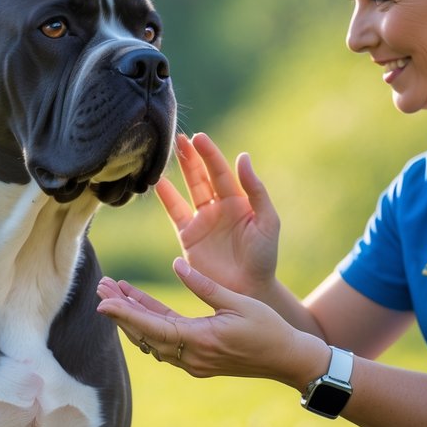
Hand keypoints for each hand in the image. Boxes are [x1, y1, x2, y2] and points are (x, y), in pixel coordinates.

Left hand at [96, 260, 321, 385]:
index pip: (154, 327)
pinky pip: (166, 342)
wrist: (289, 360)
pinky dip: (150, 324)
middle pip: (146, 334)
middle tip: (100, 288)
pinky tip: (139, 305)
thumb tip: (176, 265)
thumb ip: (204, 286)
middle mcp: (193, 357)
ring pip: (153, 340)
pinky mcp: (198, 360)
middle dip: (121, 312)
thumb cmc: (269, 328)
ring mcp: (194, 362)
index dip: (125, 314)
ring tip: (114, 292)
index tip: (102, 301)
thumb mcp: (238, 302)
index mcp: (202, 340)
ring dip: (133, 317)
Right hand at [155, 133, 279, 296]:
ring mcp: (202, 221)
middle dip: (191, 156)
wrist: (248, 289)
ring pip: (188, 189)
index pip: (221, 172)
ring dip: (180, 171)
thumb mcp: (267, 221)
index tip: (199, 138)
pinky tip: (159, 182)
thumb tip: (243, 157)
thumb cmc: (263, 257)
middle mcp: (219, 207)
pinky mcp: (188, 236)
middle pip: (202, 175)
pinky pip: (175, 212)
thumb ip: (256, 190)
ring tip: (168, 151)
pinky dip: (167, 197)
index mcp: (239, 201)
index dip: (210, 154)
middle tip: (179, 137)